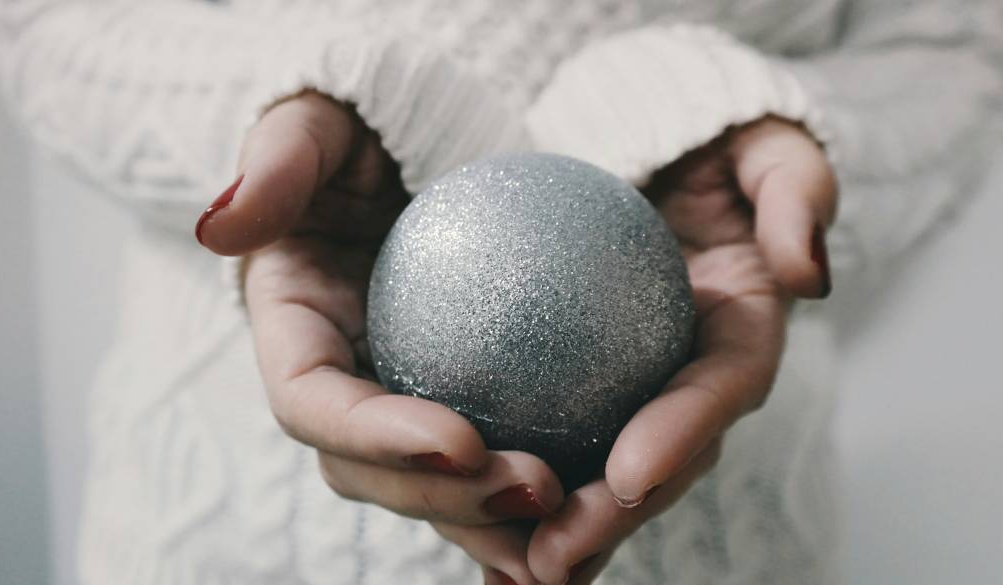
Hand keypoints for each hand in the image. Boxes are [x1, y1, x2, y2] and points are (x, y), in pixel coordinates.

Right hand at [196, 93, 563, 539]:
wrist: (424, 148)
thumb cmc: (367, 128)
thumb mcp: (320, 122)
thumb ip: (277, 163)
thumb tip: (221, 228)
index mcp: (293, 332)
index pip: (314, 404)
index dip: (375, 437)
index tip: (460, 440)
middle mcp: (340, 383)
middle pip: (372, 472)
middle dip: (446, 499)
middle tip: (537, 487)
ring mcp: (398, 400)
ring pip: (433, 488)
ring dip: (494, 521)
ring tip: (572, 525)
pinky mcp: (458, 402)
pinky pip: (491, 460)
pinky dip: (534, 499)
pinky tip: (598, 507)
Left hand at [517, 117, 837, 583]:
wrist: (650, 147)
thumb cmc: (708, 137)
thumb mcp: (763, 141)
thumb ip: (793, 191)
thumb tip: (805, 273)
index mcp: (742, 326)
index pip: (720, 387)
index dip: (682, 433)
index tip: (629, 473)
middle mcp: (689, 374)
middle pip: (659, 459)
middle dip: (611, 518)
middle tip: (553, 559)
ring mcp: (634, 388)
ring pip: (599, 472)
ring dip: (555, 527)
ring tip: (509, 570)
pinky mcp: (579, 388)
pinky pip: (544, 439)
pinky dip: (506, 487)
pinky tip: (464, 524)